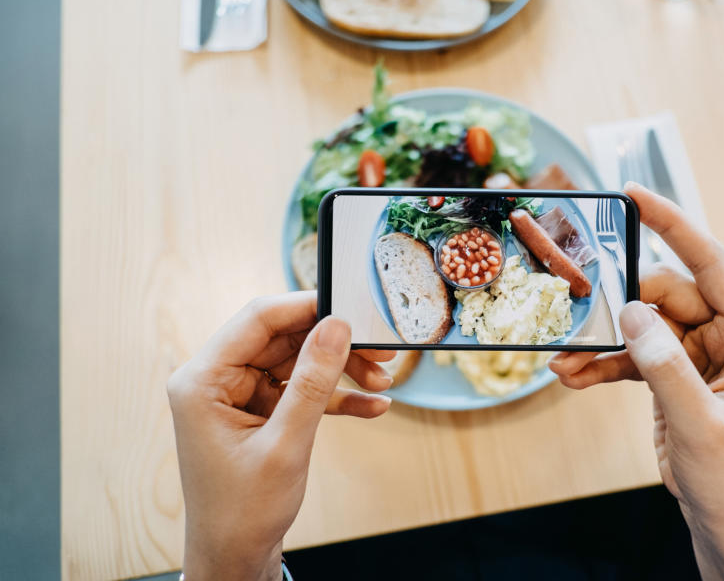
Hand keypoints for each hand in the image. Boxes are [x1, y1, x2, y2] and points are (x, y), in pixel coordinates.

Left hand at [167, 292, 394, 580]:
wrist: (234, 556)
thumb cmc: (242, 511)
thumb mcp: (285, 444)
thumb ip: (312, 382)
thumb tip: (336, 327)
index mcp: (202, 380)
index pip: (258, 320)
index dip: (306, 307)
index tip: (350, 307)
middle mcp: (216, 380)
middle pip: (283, 338)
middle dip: (333, 346)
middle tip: (380, 353)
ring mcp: (238, 395)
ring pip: (297, 362)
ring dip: (341, 371)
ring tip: (381, 383)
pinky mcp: (258, 411)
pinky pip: (300, 390)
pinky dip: (335, 397)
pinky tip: (372, 406)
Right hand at [550, 183, 723, 580]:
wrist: (723, 515)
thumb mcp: (698, 422)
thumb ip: (665, 366)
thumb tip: (631, 314)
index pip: (711, 262)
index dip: (673, 224)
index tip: (633, 194)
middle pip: (663, 293)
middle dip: (617, 307)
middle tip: (576, 316)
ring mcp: (697, 352)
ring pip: (641, 324)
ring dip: (602, 342)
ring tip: (565, 361)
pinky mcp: (673, 371)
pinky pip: (633, 352)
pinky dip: (603, 363)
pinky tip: (575, 378)